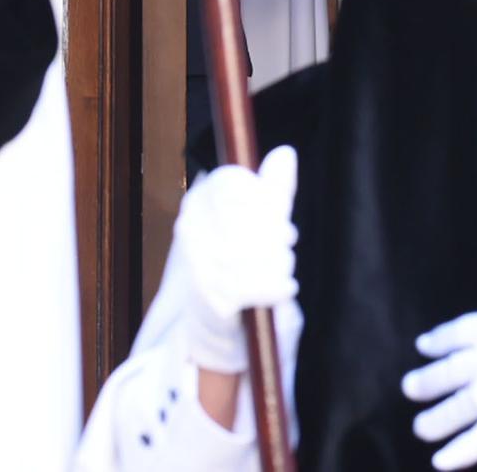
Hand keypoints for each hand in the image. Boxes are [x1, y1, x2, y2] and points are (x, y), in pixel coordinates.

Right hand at [171, 145, 299, 375]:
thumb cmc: (238, 263)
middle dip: (279, 237)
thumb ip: (274, 189)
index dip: (266, 200)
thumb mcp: (257, 222)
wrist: (210, 325)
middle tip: (284, 246)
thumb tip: (286, 152)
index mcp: (199, 202)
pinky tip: (283, 288)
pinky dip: (277, 288)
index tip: (281, 224)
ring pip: (259, 253)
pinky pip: (256, 285)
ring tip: (281, 271)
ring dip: (281, 265)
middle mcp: (190, 228)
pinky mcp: (207, 297)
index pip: (234, 183)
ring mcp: (196, 262)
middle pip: (252, 218)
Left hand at [402, 273, 476, 470]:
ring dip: (435, 420)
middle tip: (409, 388)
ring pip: (456, 408)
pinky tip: (440, 461)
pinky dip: (459, 453)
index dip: (439, 340)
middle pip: (448, 371)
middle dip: (426, 382)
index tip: (423, 346)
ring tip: (420, 427)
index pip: (458, 333)